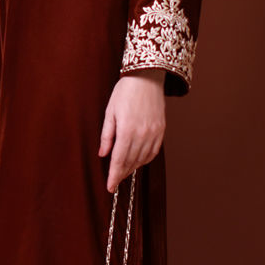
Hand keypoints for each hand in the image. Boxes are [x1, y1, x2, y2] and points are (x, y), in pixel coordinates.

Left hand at [98, 70, 165, 192]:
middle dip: (122, 174)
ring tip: (124, 172)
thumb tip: (103, 154)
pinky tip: (138, 161)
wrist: (147, 78)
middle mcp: (142, 134)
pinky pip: (153, 152)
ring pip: (142, 159)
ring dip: (133, 168)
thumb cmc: (125, 92)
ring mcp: (153, 133)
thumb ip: (107, 135)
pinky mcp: (161, 130)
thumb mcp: (110, 112)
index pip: (118, 160)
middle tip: (114, 182)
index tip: (110, 187)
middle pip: (130, 162)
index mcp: (126, 130)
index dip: (114, 176)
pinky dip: (145, 160)